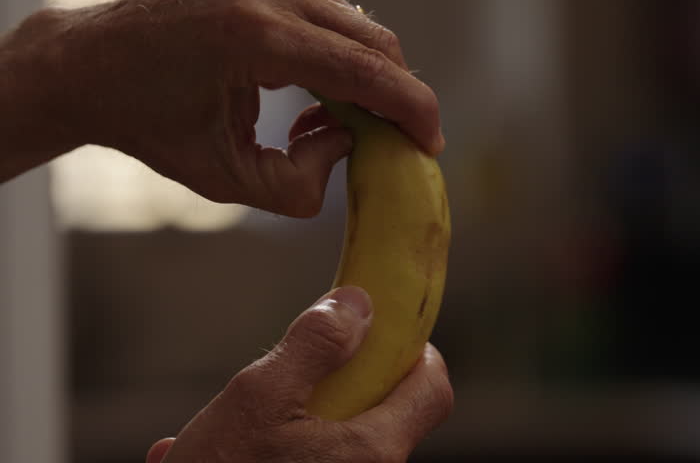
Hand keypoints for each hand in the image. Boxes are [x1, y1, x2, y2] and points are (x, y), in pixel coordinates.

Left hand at [7, 0, 443, 214]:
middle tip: (394, 143)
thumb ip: (302, 182)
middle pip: (375, 42)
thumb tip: (349, 142)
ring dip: (365, 80)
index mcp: (256, 38)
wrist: (91, 67)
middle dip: (396, 96)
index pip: (366, 70)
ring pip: (357, 28)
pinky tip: (311, 100)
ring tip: (328, 128)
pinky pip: (331, 17)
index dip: (412, 109)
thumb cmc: (150, 124)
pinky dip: (340, 59)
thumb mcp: (227, 179)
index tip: (431, 142)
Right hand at [144, 287, 452, 462]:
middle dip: (335, 384)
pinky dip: (275, 451)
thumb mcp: (260, 397)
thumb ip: (315, 346)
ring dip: (291, 420)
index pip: (434, 390)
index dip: (416, 352)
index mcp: (372, 453)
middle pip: (382, 413)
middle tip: (287, 378)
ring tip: (225, 426)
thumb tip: (359, 304)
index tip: (379, 335)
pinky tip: (213, 452)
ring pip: (337, 440)